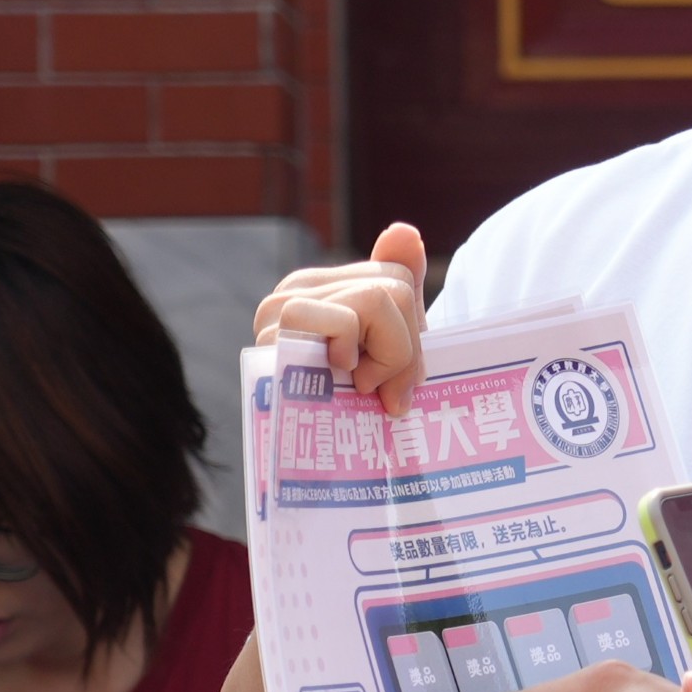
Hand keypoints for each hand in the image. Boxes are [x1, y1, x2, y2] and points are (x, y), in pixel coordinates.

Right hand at [255, 226, 429, 414]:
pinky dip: (367, 357)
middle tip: (387, 389)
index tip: (399, 373)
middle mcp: (292, 295)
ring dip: (390, 355)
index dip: (413, 326)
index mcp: (319, 288)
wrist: (324, 460)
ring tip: (365, 387)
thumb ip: (399, 284)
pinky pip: (348, 324)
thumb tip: (404, 230)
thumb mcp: (392, 344)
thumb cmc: (359, 403)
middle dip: (406, 347)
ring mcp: (279, 317)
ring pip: (375, 301)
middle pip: (391, 289)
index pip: (394, 274)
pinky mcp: (278, 345)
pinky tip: (349, 383)